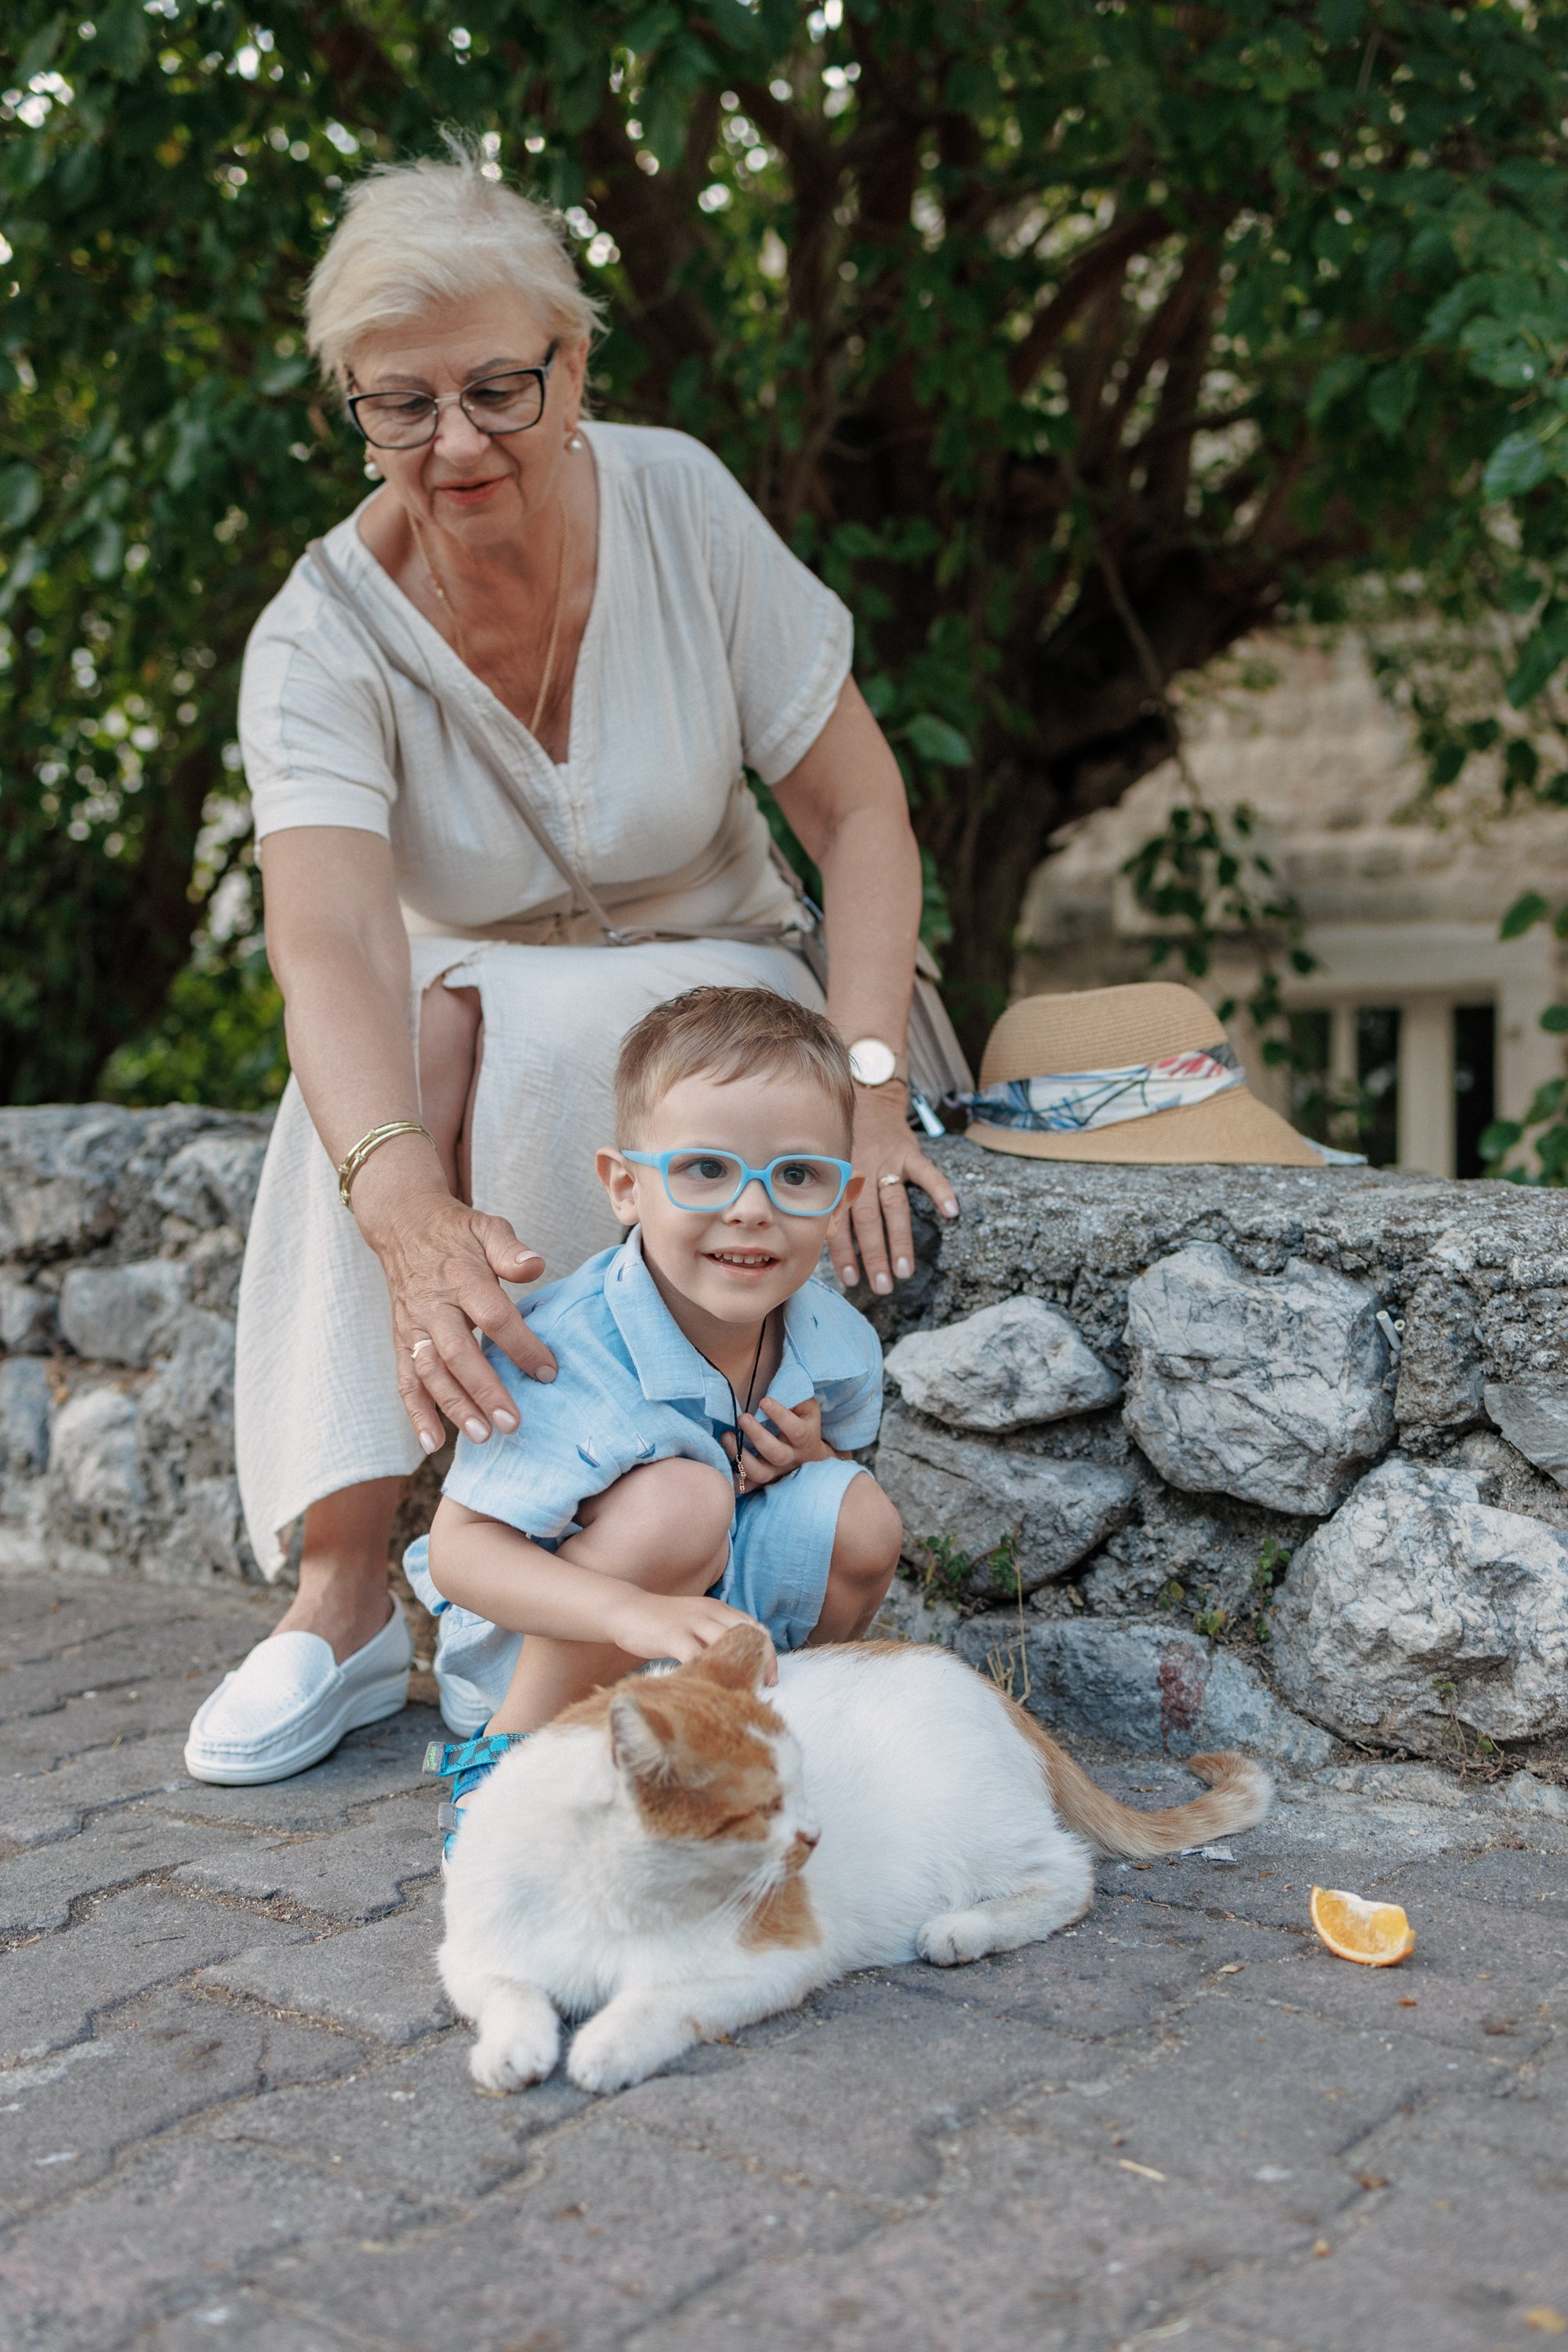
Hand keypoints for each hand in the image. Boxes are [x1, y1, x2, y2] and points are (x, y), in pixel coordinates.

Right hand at [351, 1152, 557, 1455]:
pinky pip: (405, 1381)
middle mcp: (433, 1306)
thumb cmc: (457, 1234)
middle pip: (458, 1353)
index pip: (493, 1316)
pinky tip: (433, 1444)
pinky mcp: (401, 1342)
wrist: (404, 1227)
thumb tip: (535, 1265)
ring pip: (430, 1372)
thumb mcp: (487, 1228)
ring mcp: (413, 1327)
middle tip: (513, 1423)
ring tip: (483, 1436)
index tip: (548, 1371)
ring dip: (454, 1407)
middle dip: (485, 1390)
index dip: (521, 1345)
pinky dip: (416, 1414)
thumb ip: (510, 1250)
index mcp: (461, 1277)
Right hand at [607, 1588, 774, 1675]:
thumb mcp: (695, 1621)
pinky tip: (707, 1691)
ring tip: (742, 1693)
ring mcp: (691, 1623)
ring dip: (736, 1670)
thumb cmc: (662, 1621)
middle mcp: (710, 1612)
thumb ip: (714, 1635)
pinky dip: (704, 1673)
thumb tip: (736, 1664)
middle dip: (762, 1662)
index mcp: (718, 1609)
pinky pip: (695, 1656)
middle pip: (748, 1635)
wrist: (625, 1609)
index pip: (755, 1627)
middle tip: (766, 1686)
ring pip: (726, 1644)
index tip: (771, 1677)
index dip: (768, 1653)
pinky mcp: (673, 1635)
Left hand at [735, 1396, 835, 1488]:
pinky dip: (734, 1481)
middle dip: (757, 1436)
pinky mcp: (763, 1481)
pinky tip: (722, 1465)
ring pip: (760, 1473)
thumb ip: (795, 1398)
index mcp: (805, 1438)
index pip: (796, 1430)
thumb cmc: (804, 1423)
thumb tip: (777, 1389)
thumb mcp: (807, 1408)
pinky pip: (747, 1487)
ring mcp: (776, 1472)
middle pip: (776, 1453)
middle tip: (742, 1418)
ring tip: (726, 1436)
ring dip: (740, 1457)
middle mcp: (791, 1458)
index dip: (781, 1416)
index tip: (764, 1401)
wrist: (811, 1456)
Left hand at [830, 1083, 958, 1296]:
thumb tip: (819, 1244)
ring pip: (894, 1206)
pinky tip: (951, 1212)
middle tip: (882, 1286)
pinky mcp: (910, 1152)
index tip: (851, 1280)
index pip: (840, 1222)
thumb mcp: (826, 1165)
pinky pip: (927, 1172)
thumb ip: (829, 1198)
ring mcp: (887, 1162)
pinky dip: (940, 1190)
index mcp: (838, 1181)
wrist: (866, 1098)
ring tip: (905, 1269)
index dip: (844, 1252)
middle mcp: (861, 1173)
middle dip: (873, 1256)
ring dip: (900, 1239)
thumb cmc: (843, 1141)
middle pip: (868, 1221)